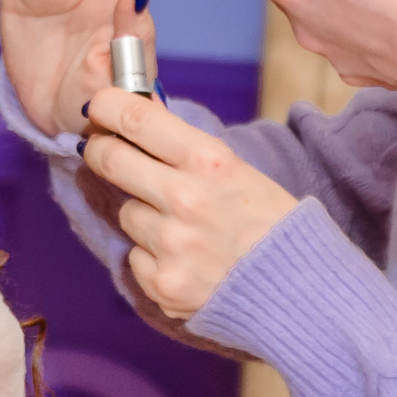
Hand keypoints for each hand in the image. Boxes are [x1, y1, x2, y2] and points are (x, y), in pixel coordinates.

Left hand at [80, 87, 299, 319]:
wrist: (297, 291)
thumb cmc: (270, 224)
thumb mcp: (236, 170)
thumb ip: (185, 148)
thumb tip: (137, 113)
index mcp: (208, 161)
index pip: (136, 118)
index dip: (107, 106)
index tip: (99, 106)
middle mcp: (185, 198)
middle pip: (110, 159)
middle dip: (99, 149)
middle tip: (99, 148)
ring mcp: (171, 244)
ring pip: (126, 213)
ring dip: (143, 214)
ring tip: (184, 228)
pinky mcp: (162, 282)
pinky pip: (135, 256)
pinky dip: (153, 256)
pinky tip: (188, 260)